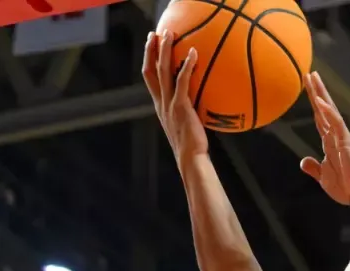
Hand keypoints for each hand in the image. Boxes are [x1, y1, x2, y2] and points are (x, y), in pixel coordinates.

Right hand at [142, 30, 207, 161]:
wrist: (190, 158)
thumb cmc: (192, 145)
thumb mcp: (185, 124)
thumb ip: (187, 110)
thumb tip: (201, 101)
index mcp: (160, 106)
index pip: (149, 78)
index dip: (148, 60)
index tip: (151, 45)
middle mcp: (161, 102)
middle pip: (150, 70)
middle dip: (151, 50)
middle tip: (155, 33)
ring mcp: (169, 103)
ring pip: (162, 71)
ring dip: (164, 50)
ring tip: (169, 34)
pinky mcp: (180, 106)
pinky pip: (182, 80)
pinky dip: (186, 64)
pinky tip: (194, 52)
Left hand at [298, 72, 349, 205]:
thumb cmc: (345, 187)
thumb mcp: (323, 177)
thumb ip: (314, 168)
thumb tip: (303, 161)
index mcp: (330, 143)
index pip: (320, 118)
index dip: (314, 104)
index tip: (308, 89)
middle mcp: (335, 136)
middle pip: (323, 109)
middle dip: (316, 91)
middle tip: (309, 73)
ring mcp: (341, 136)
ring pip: (329, 110)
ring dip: (320, 93)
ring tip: (313, 77)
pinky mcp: (346, 141)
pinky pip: (335, 122)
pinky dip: (327, 111)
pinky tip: (318, 100)